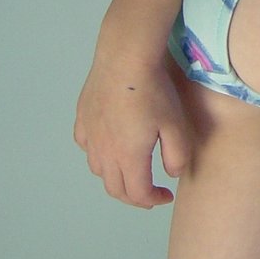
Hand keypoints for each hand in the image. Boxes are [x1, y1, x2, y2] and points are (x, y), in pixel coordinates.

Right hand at [74, 52, 191, 207]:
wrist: (125, 57)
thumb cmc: (154, 91)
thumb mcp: (176, 125)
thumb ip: (177, 156)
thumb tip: (171, 175)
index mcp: (127, 157)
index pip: (137, 194)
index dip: (153, 201)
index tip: (166, 196)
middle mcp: (104, 151)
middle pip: (114, 188)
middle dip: (134, 196)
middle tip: (149, 192)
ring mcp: (89, 134)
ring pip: (98, 169)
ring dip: (115, 176)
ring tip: (131, 169)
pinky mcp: (82, 117)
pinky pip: (86, 146)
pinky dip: (98, 154)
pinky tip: (108, 144)